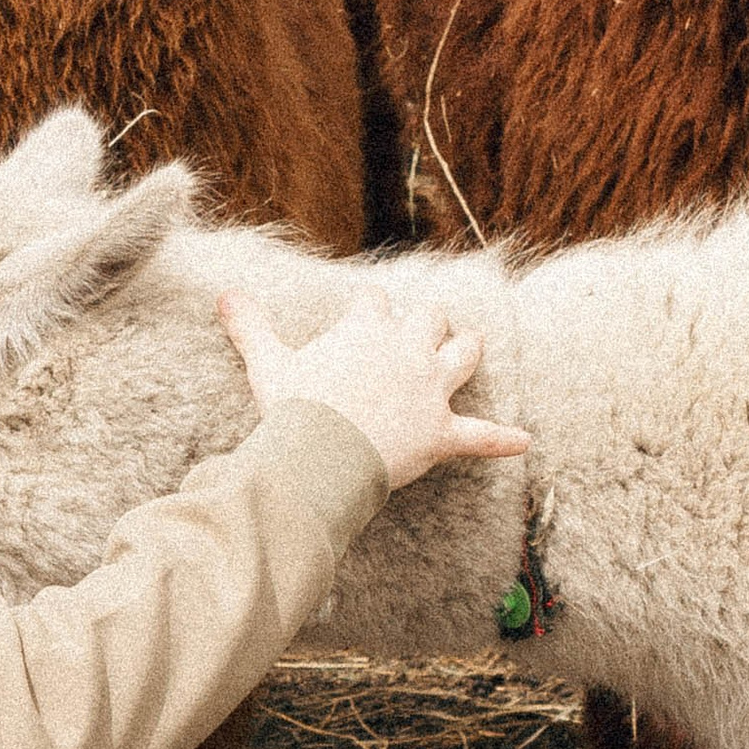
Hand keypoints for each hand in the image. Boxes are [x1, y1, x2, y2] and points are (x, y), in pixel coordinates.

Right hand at [218, 285, 528, 492]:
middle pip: (430, 318)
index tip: (368, 311)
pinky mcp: (443, 432)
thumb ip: (250, 326)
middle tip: (424, 326)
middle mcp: (407, 350)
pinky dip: (503, 440)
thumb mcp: (267, 362)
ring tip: (472, 345)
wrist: (320, 455)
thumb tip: (224, 294)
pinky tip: (524, 441)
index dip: (372, 307)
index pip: (376, 302)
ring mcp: (430, 390)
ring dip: (468, 350)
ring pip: (465, 356)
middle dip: (428, 321)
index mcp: (367, 329)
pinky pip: (482, 436)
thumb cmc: (294, 407)